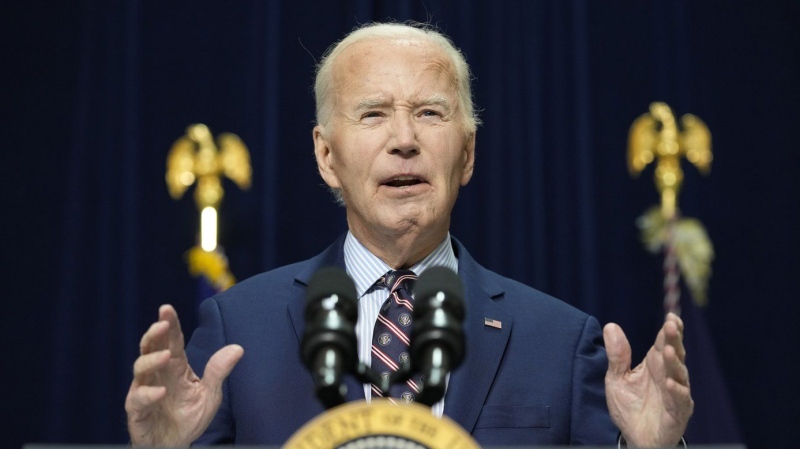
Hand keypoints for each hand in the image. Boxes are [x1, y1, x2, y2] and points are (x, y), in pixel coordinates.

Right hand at [125, 304, 243, 446]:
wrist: (175, 445)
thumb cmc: (189, 417)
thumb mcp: (210, 394)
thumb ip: (219, 371)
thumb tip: (238, 348)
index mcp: (175, 367)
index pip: (171, 341)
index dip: (169, 324)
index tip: (167, 308)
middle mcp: (157, 374)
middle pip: (151, 347)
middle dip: (154, 334)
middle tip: (162, 323)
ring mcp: (144, 390)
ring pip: (140, 368)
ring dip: (152, 360)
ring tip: (166, 356)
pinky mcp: (137, 411)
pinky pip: (138, 399)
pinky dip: (148, 393)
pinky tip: (161, 391)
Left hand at [603, 313, 693, 446]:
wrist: (634, 437)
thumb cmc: (630, 406)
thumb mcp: (617, 378)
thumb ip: (617, 355)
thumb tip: (611, 325)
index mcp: (655, 364)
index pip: (664, 342)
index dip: (670, 330)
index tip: (671, 316)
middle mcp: (669, 376)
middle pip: (675, 354)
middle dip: (674, 339)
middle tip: (672, 325)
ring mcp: (676, 394)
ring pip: (679, 375)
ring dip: (675, 363)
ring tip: (669, 351)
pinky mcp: (677, 414)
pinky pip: (680, 401)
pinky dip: (677, 392)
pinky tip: (670, 383)